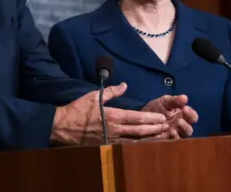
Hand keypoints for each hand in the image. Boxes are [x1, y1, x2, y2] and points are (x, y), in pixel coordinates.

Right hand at [50, 83, 168, 145]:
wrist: (64, 127)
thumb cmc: (78, 109)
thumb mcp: (94, 96)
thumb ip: (111, 91)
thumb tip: (124, 85)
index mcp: (112, 116)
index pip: (136, 117)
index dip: (151, 118)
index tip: (162, 118)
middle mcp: (114, 129)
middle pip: (139, 131)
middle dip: (154, 129)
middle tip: (166, 127)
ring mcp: (111, 139)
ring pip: (134, 140)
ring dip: (148, 138)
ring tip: (160, 136)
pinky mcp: (107, 145)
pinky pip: (125, 146)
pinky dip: (137, 145)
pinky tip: (144, 144)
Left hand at [142, 94, 197, 138]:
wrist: (142, 117)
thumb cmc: (156, 107)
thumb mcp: (165, 101)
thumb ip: (175, 100)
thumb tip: (185, 97)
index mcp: (183, 116)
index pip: (193, 117)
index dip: (191, 113)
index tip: (184, 108)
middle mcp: (181, 126)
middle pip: (189, 129)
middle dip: (186, 125)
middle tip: (179, 120)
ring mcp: (175, 134)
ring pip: (183, 137)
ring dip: (179, 132)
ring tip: (173, 128)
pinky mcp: (167, 140)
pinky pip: (173, 141)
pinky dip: (172, 137)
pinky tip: (168, 132)